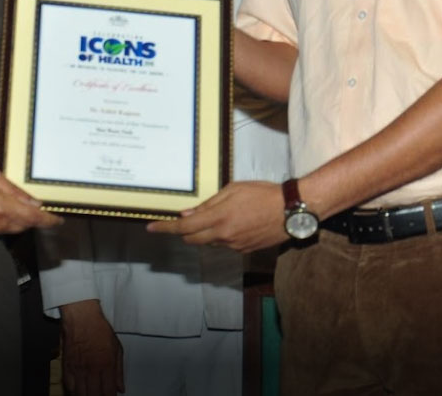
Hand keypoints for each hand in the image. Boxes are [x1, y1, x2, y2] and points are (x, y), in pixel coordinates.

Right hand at [0, 162, 60, 238]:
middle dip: (33, 219)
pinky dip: (3, 222)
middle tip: (39, 210)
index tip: (58, 220)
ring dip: (18, 221)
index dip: (49, 221)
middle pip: (23, 226)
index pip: (34, 219)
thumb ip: (14, 191)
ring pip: (10, 229)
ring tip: (18, 206)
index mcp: (2, 208)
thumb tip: (33, 202)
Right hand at [60, 300, 123, 395]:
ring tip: (91, 393)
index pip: (108, 393)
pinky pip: (69, 386)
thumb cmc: (99, 328)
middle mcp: (91, 369)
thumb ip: (119, 371)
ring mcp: (78, 368)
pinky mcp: (67, 366)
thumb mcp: (117, 348)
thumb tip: (120, 387)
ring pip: (81, 394)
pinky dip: (74, 391)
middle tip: (100, 395)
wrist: (82, 316)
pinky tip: (80, 391)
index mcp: (106, 365)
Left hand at [147, 181, 287, 252]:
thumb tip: (188, 215)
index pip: (184, 228)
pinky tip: (234, 223)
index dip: (165, 229)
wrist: (290, 211)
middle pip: (193, 240)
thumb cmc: (262, 194)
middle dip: (183, 233)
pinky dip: (221, 236)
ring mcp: (234, 246)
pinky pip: (225, 245)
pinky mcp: (245, 251)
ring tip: (219, 216)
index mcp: (219, 218)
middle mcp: (223, 236)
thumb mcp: (233, 190)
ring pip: (209, 243)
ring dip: (205, 233)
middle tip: (183, 221)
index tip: (150, 228)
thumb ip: (209, 204)